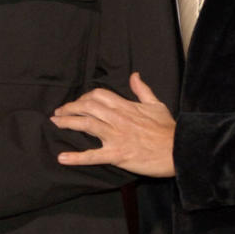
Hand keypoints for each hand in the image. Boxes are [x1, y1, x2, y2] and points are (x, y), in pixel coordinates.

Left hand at [51, 72, 175, 176]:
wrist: (179, 150)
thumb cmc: (168, 129)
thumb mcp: (156, 104)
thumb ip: (142, 90)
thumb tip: (134, 75)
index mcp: (126, 106)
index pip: (98, 95)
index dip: (84, 97)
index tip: (78, 102)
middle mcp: (117, 118)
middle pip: (87, 106)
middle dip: (70, 108)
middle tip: (59, 112)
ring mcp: (116, 136)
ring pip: (85, 124)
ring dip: (67, 123)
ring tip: (54, 123)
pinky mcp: (117, 154)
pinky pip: (92, 155)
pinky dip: (76, 157)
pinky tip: (62, 158)